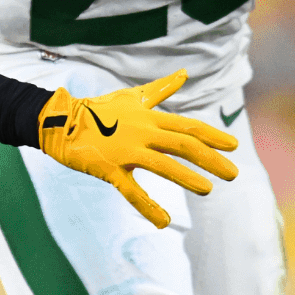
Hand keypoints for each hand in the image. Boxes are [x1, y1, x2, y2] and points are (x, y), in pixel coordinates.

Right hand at [36, 70, 238, 228]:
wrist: (61, 121)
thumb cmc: (99, 109)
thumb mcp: (132, 96)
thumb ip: (161, 89)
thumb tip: (184, 73)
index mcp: (149, 117)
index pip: (188, 126)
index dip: (213, 136)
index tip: (233, 146)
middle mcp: (142, 132)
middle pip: (183, 145)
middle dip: (211, 159)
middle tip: (233, 174)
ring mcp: (126, 151)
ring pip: (163, 165)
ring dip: (187, 177)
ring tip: (208, 190)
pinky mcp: (110, 168)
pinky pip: (131, 190)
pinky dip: (148, 207)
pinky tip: (164, 222)